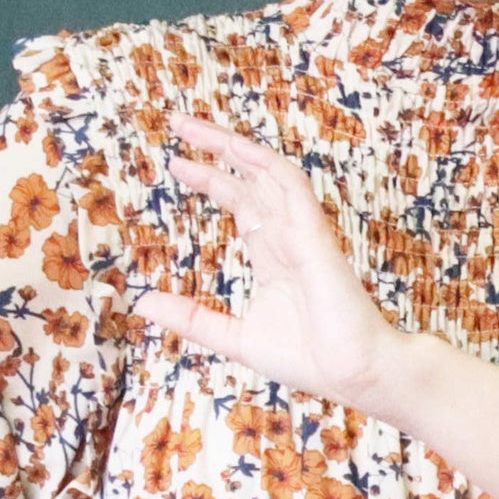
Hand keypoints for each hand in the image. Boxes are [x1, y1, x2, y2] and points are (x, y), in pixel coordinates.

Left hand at [136, 116, 416, 414]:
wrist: (353, 374)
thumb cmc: (309, 358)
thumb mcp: (233, 337)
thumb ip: (192, 318)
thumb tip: (144, 302)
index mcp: (274, 257)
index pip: (242, 204)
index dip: (211, 179)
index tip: (177, 163)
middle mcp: (288, 238)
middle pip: (251, 181)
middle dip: (215, 152)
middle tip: (178, 123)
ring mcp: (304, 235)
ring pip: (270, 175)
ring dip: (234, 147)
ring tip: (194, 127)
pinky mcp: (316, 239)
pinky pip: (294, 191)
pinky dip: (268, 167)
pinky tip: (239, 150)